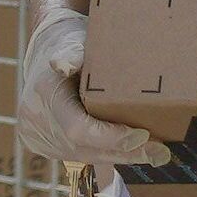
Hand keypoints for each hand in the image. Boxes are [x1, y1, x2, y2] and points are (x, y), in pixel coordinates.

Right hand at [17, 0, 167, 169]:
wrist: (46, 51)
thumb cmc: (70, 41)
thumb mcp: (74, 40)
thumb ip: (72, 52)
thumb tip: (64, 64)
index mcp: (43, 94)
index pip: (78, 129)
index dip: (111, 138)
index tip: (143, 135)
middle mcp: (34, 120)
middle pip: (86, 149)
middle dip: (126, 152)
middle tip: (162, 152)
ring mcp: (36, 136)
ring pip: (85, 156)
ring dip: (121, 156)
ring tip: (155, 153)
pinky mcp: (43, 146)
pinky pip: (81, 155)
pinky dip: (107, 153)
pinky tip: (132, 150)